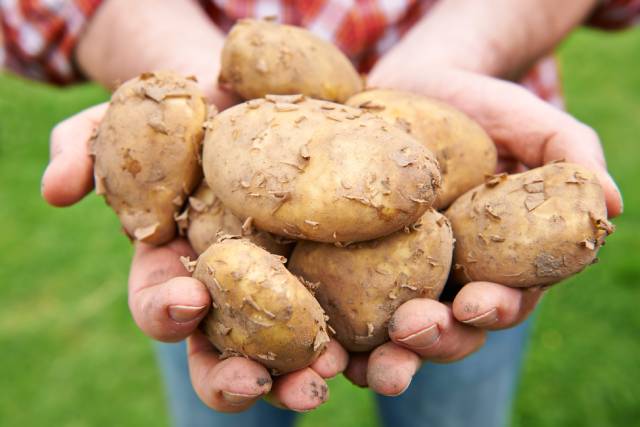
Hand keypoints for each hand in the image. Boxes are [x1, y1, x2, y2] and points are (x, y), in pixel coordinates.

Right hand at [42, 105, 348, 411]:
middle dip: (237, 375)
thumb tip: (57, 189)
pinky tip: (384, 344)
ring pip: (292, 354)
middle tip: (256, 383)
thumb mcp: (134, 120)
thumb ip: (87, 148)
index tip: (186, 301)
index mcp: (180, 269)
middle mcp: (234, 295)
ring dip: (301, 377)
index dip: (168, 312)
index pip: (164, 306)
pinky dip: (365, 340)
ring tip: (319, 384)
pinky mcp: (340, 276)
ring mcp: (288, 292)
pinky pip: (354, 317)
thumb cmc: (189, 114)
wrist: (257, 99)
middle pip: (228, 353)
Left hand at [345, 54, 623, 394]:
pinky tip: (319, 342)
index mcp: (499, 260)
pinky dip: (333, 331)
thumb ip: (572, 155)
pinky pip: (343, 305)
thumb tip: (609, 203)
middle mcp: (452, 278)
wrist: (415, 85)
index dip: (496, 308)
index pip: (506, 298)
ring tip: (361, 365)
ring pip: (396, 333)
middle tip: (410, 332)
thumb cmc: (481, 105)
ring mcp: (401, 275)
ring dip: (383, 357)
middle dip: (434, 339)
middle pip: (450, 329)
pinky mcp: (354, 263)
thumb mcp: (531, 121)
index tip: (477, 303)